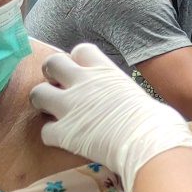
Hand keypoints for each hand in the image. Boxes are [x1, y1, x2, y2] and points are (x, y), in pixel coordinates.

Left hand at [31, 43, 191, 191]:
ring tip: (52, 112)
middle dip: (51, 74)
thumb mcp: (136, 94)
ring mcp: (69, 107)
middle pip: (51, 63)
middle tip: (58, 88)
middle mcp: (82, 83)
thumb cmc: (155, 120)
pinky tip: (63, 140)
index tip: (81, 73)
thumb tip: (129, 102)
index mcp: (103, 71)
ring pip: (37, 93)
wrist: (148, 141)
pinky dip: (52, 136)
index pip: (80, 50)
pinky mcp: (63, 132)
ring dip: (42, 102)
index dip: (77, 61)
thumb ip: (121, 91)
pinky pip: (45, 131)